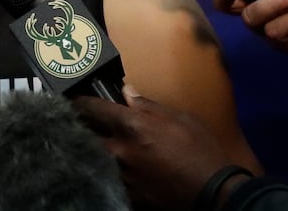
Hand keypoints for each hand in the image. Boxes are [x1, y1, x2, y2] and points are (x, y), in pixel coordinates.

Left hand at [72, 86, 233, 209]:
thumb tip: (127, 92)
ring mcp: (121, 175)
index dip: (80, 101)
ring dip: (95, 148)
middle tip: (84, 121)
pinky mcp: (127, 194)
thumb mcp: (180, 119)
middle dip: (83, 126)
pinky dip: (108, 168)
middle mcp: (120, 151)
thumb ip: (148, 105)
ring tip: (101, 142)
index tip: (72, 98)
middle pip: (86, 134)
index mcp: (133, 126)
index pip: (93, 109)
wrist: (215, 194)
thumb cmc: (202, 152)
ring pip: (96, 157)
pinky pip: (109, 176)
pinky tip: (116, 165)